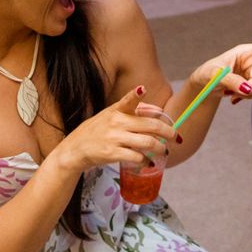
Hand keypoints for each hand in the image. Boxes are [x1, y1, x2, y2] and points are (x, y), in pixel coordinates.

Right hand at [58, 86, 172, 171]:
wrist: (74, 150)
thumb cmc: (97, 131)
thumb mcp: (110, 115)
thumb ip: (131, 112)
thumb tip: (156, 111)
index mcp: (117, 110)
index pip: (127, 100)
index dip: (135, 94)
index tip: (143, 89)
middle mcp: (117, 122)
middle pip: (150, 125)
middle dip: (168, 132)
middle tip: (176, 137)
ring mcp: (114, 138)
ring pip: (147, 142)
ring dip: (161, 148)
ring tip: (165, 151)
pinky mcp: (112, 153)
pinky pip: (137, 157)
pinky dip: (146, 161)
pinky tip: (149, 163)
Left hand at [192, 36, 251, 103]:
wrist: (202, 84)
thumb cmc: (207, 73)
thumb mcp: (215, 75)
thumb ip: (231, 81)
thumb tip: (248, 89)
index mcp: (245, 52)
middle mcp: (251, 61)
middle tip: (237, 94)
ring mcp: (251, 73)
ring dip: (247, 95)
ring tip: (231, 94)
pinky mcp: (249, 83)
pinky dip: (245, 98)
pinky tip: (233, 99)